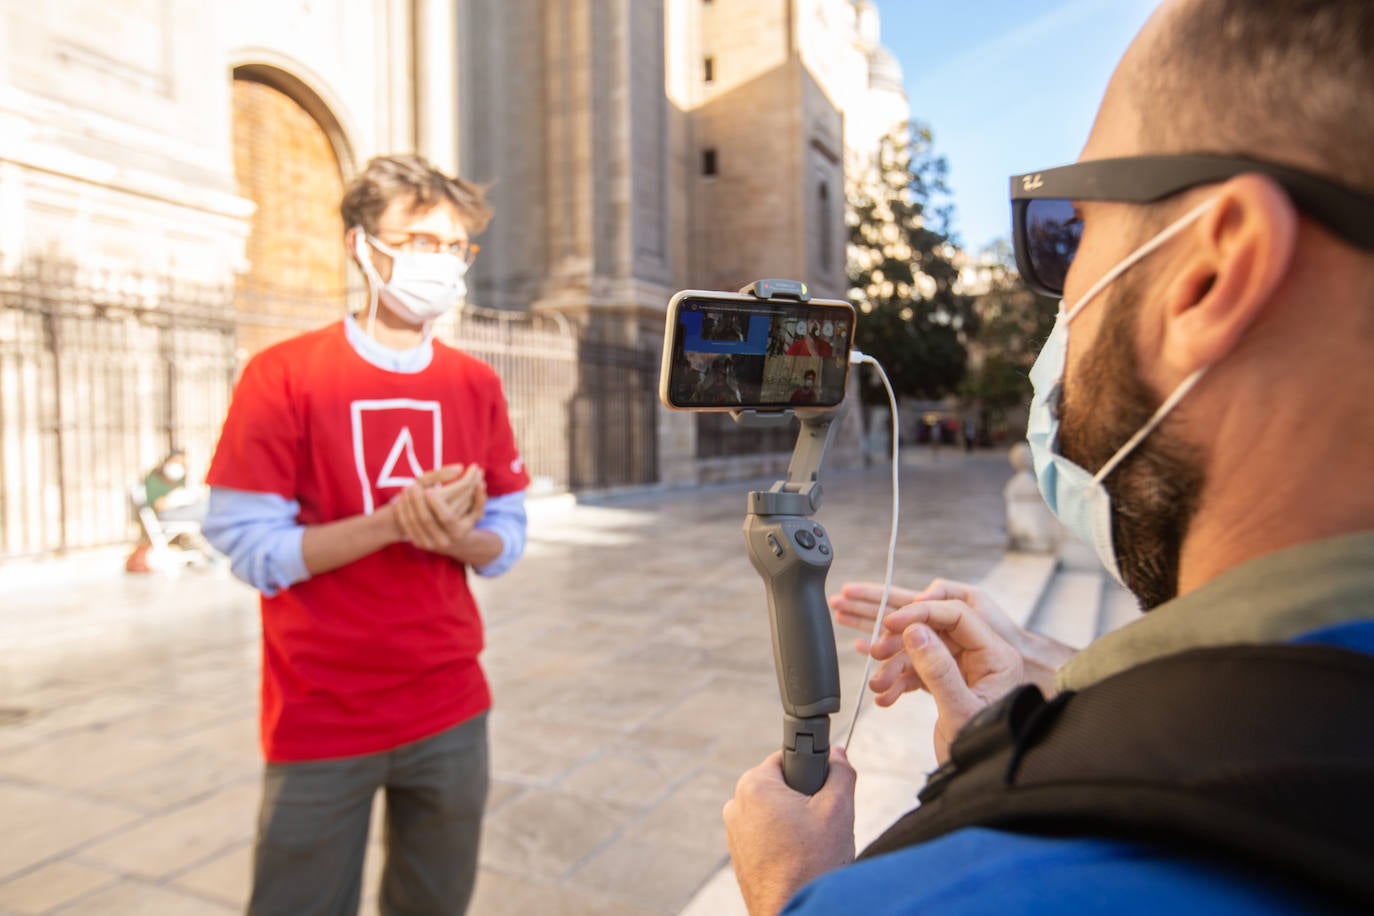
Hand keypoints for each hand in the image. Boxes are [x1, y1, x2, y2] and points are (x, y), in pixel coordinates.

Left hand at [393, 464, 486, 559]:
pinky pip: (406, 527)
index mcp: (458, 532)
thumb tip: (481, 483)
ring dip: (408, 505)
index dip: (437, 504)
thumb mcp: (475, 513)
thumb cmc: (465, 523)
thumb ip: (479, 498)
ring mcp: (429, 544)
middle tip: (412, 485)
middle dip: (418, 501)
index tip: (428, 490)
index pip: (446, 518)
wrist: (455, 545)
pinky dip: (401, 513)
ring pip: (414, 523)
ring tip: (405, 489)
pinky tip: (399, 500)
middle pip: (426, 519)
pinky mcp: (418, 543)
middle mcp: (443, 541)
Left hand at [724, 747, 855, 915]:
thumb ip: (840, 773)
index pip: (786, 758)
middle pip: (780, 787)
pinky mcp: (740, 855)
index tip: (821, 787)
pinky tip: (800, 858)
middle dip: (804, 799)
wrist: (793, 910)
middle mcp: (737, 805)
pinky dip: (784, 841)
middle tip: (821, 820)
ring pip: (774, 813)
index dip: (809, 769)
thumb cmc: (812, 863)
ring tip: (811, 844)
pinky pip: (766, 836)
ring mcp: (735, 832)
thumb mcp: (838, 809)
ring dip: (794, 822)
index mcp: (754, 785)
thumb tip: (838, 754)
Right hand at [867, 603, 1023, 763]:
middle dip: (902, 641)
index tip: (891, 623)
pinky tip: (886, 695)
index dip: (921, 614)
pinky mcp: (949, 685)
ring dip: (895, 665)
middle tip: (876, 651)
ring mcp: (964, 671)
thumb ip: (938, 669)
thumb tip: (915, 632)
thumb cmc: (987, 751)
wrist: (984, 784)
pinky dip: (899, 681)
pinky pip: (919, 672)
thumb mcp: (960, 710)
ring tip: (878, 684)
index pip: (957, 616)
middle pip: (935, 630)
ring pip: (922, 651)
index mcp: (996, 656)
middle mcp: (982, 658)